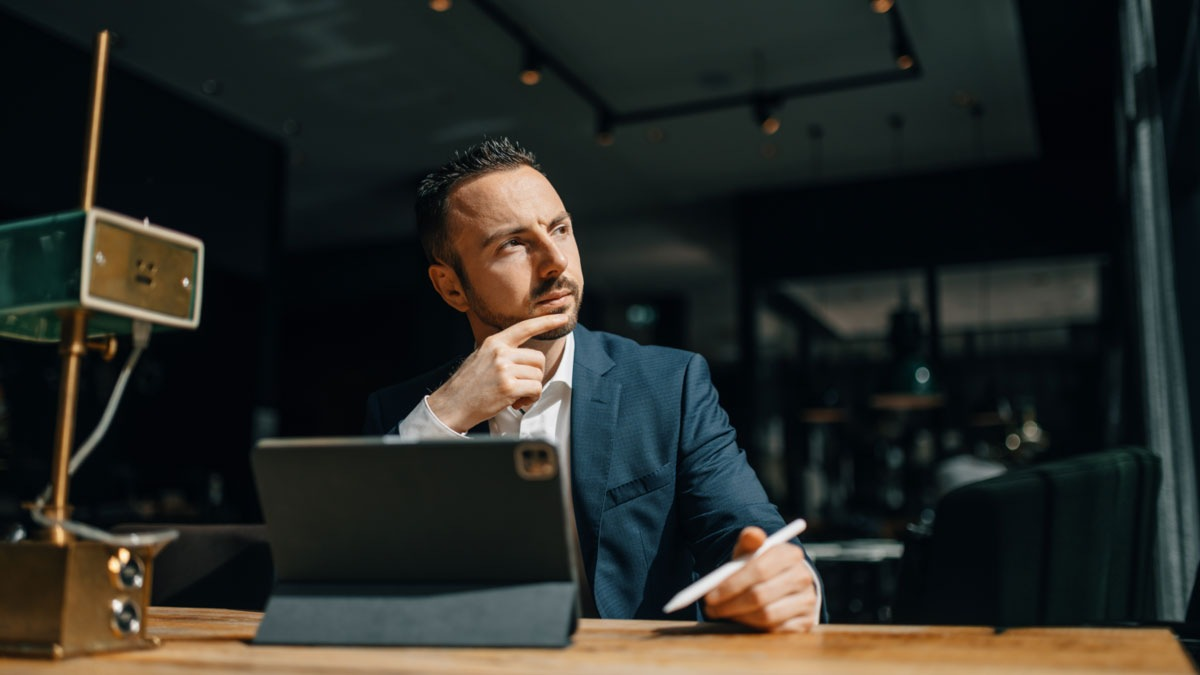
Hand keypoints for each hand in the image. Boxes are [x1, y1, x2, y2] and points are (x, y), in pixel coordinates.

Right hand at [426, 313, 570, 431]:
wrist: (452, 405)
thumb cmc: (468, 385)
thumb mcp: (481, 358)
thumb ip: (502, 352)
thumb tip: (524, 354)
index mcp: (494, 343)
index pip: (524, 327)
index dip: (546, 322)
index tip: (563, 318)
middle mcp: (500, 352)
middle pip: (538, 358)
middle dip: (535, 374)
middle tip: (521, 386)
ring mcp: (504, 369)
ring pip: (538, 376)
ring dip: (531, 389)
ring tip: (514, 395)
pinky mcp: (508, 387)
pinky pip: (535, 389)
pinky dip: (530, 399)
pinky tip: (516, 402)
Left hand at [702, 526, 819, 631]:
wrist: (781, 582)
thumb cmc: (759, 566)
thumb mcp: (752, 551)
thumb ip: (749, 540)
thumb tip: (752, 534)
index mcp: (789, 554)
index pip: (758, 571)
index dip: (731, 585)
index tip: (709, 596)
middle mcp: (803, 577)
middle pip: (760, 596)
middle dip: (730, 605)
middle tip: (711, 609)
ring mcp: (807, 601)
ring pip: (766, 615)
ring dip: (739, 617)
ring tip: (723, 613)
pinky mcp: (806, 622)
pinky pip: (775, 630)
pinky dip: (754, 627)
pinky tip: (741, 620)